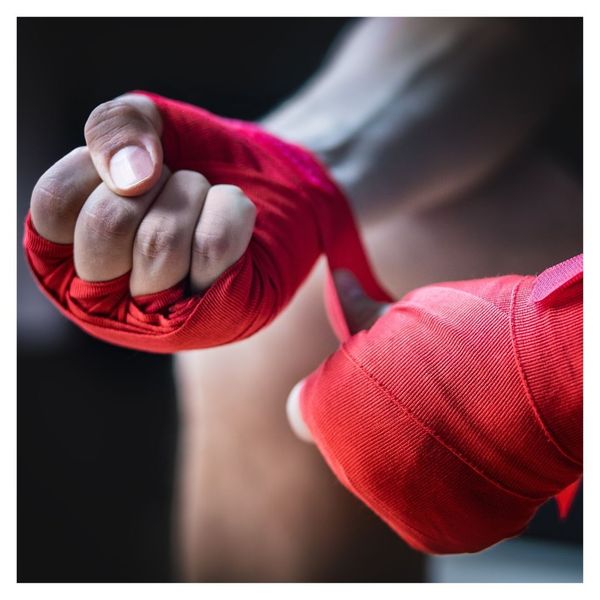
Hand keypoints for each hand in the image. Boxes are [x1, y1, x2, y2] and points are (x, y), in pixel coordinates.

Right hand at [29, 94, 255, 296]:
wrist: (272, 186)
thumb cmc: (196, 161)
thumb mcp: (147, 126)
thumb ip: (115, 127)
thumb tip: (131, 174)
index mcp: (66, 252)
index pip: (55, 202)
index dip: (100, 164)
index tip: (134, 163)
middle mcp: (101, 294)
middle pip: (108, 224)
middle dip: (154, 181)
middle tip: (173, 183)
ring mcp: (157, 315)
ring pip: (161, 241)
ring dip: (192, 195)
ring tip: (201, 205)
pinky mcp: (214, 316)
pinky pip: (214, 246)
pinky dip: (231, 210)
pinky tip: (236, 228)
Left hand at [286, 268, 581, 552]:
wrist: (536, 383)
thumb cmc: (462, 339)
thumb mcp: (401, 314)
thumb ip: (358, 311)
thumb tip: (338, 278)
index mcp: (324, 411)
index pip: (304, 410)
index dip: (333, 390)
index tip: (364, 378)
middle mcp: (347, 467)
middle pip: (347, 444)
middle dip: (372, 420)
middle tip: (420, 395)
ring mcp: (388, 506)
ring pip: (386, 475)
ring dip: (408, 452)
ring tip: (451, 418)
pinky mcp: (430, 531)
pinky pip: (423, 504)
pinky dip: (440, 482)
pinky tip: (466, 451)